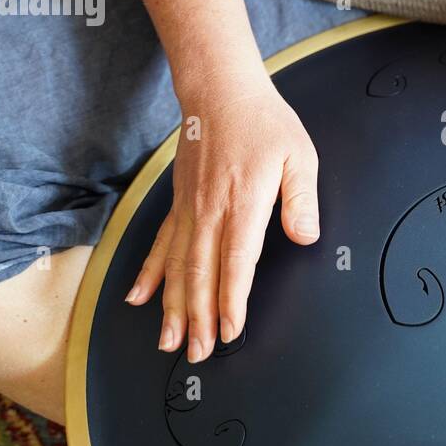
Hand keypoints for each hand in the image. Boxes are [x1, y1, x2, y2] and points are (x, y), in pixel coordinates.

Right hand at [125, 69, 319, 361]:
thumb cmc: (265, 122)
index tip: (230, 331)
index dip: (232, 301)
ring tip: (169, 342)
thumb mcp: (299, 156)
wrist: (221, 90)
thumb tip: (306, 236)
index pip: (236, 263)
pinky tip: (139, 298)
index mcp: (244, 203)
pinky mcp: (179, 203)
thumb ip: (302, 200)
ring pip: (177, 267)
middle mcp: (210, 211)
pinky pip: (161, 244)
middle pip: (201, 274)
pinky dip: (150, 273)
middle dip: (200, 318)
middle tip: (198, 354)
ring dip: (173, 308)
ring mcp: (189, 208)